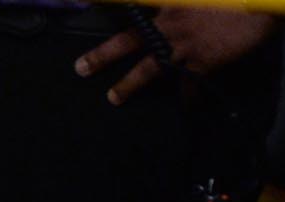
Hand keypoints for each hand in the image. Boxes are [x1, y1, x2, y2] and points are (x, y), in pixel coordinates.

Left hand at [76, 8, 276, 103]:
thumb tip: (169, 6)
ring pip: (149, 68)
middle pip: (129, 40)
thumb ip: (179, 0)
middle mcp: (171, 22)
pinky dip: (187, 98)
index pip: (134, 8)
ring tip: (113, 97)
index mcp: (170, 1)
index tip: (84, 8)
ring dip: (129, 85)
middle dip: (103, 55)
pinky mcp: (204, 60)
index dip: (106, 5)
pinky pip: (189, 85)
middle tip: (81, 68)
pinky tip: (186, 109)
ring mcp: (185, 43)